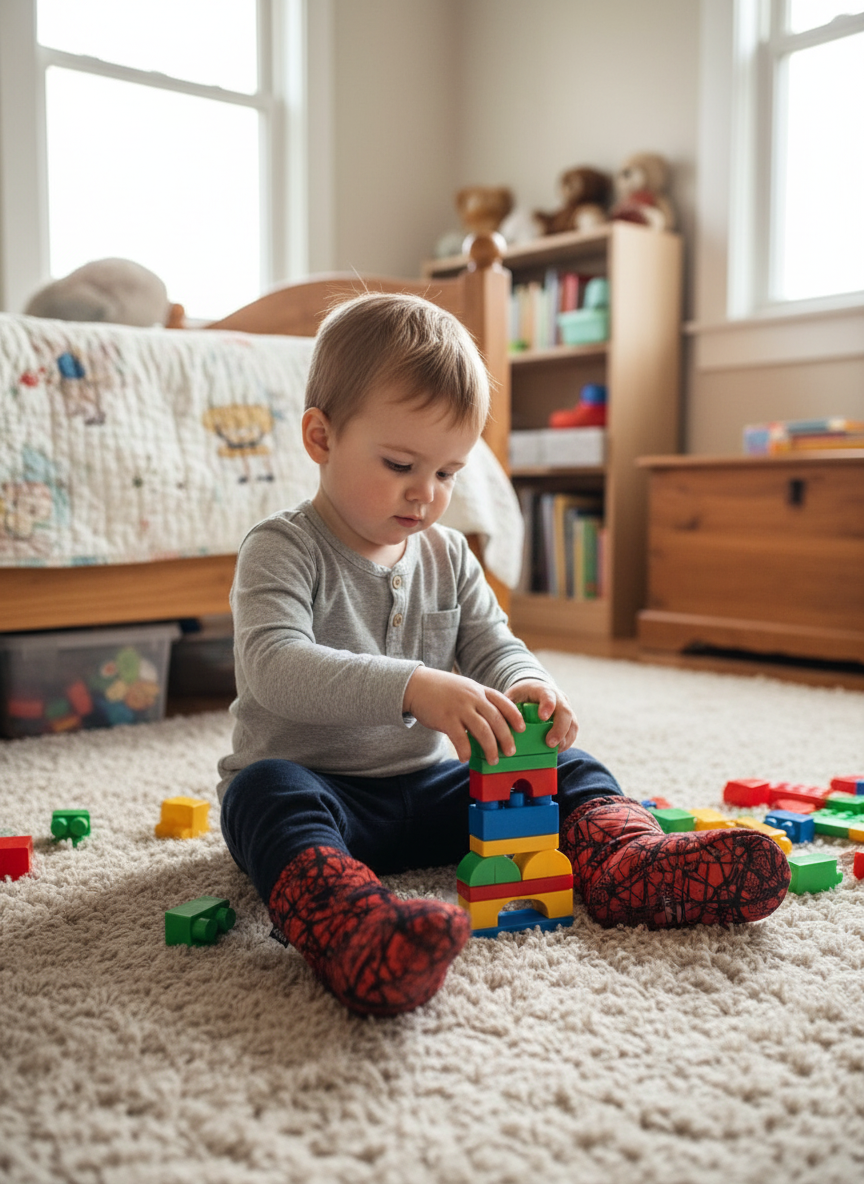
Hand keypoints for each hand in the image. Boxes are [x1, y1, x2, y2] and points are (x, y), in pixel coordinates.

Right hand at [403, 667, 525, 764]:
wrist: (416, 685)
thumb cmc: (442, 690)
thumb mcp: (465, 688)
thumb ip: (478, 700)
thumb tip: (492, 722)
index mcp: (479, 690)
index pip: (503, 702)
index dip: (514, 716)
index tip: (522, 728)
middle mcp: (472, 698)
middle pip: (496, 719)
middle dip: (506, 738)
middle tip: (510, 752)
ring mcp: (459, 708)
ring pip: (483, 731)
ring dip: (490, 748)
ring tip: (493, 760)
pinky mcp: (446, 719)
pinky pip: (460, 739)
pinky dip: (465, 751)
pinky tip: (466, 758)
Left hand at [505, 680, 578, 750]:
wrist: (535, 691)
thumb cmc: (522, 695)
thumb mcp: (512, 697)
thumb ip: (507, 709)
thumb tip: (503, 727)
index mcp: (542, 690)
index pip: (548, 695)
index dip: (547, 705)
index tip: (542, 717)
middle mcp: (558, 698)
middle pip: (565, 712)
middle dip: (559, 728)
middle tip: (549, 743)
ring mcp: (566, 710)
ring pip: (572, 723)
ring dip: (564, 738)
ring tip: (554, 750)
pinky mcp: (569, 721)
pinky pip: (572, 733)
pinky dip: (566, 742)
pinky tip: (557, 750)